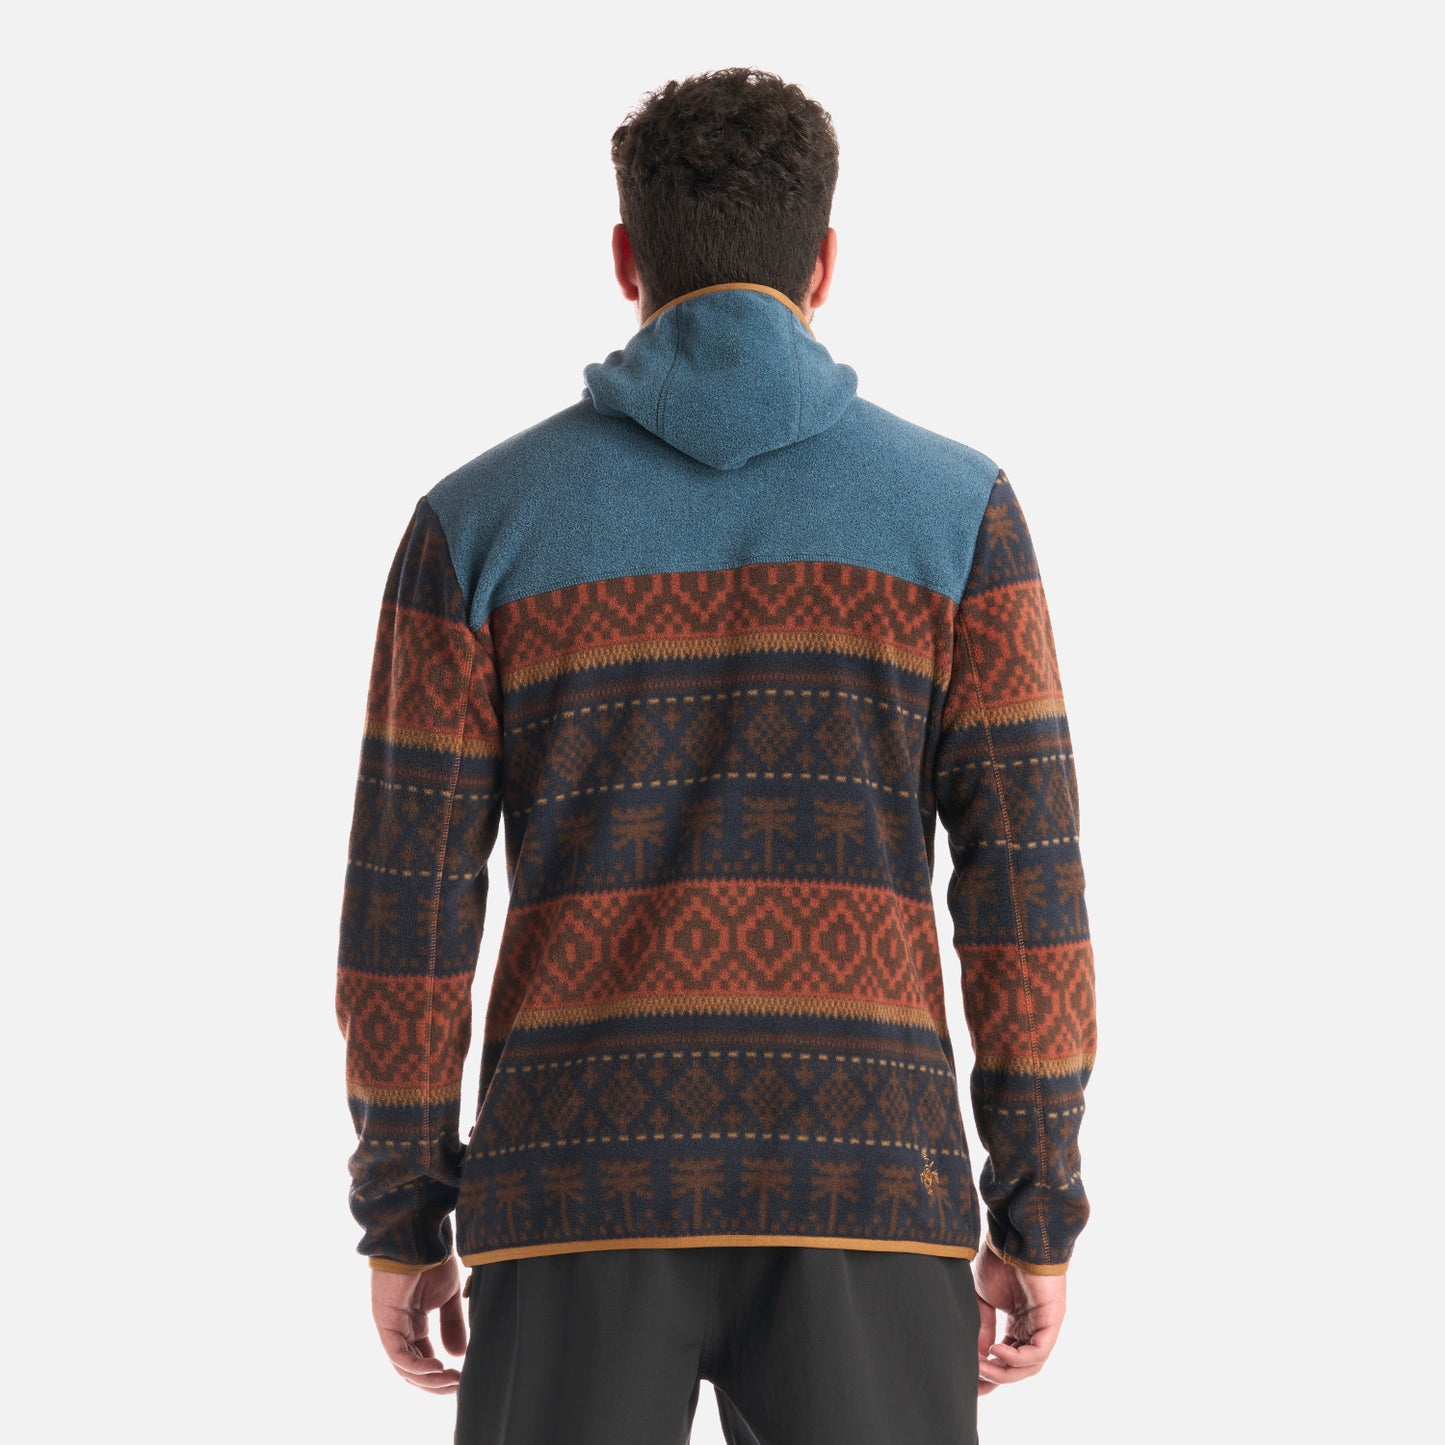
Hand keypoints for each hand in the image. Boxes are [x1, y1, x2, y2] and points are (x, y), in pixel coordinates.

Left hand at [370, 1258, 467, 1392]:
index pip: (422, 1358)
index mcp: (413, 1322)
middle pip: (412, 1368)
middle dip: (434, 1382)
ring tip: (450, 1381)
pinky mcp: (386, 1321)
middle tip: (456, 1387)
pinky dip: (416, 1365)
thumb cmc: (434, 1259)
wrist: (422, 1236)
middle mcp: (399, 1327)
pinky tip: (437, 1368)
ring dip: (428, 1378)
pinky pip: (398, 1353)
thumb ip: (452, 1324)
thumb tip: (458, 1355)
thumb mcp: (449, 1296)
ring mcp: (391, 1325)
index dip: (439, 1374)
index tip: (460, 1380)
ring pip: (404, 1366)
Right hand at [972, 1244, 1066, 1394]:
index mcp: (1018, 1323)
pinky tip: (996, 1350)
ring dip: (1004, 1371)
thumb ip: (981, 1327)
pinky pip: (1038, 1352)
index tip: (970, 1385)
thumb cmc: (998, 1259)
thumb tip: (977, 1356)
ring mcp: (1044, 1325)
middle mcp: (1033, 1328)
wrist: (1013, 1236)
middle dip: (996, 1379)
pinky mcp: (1052, 1320)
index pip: (1007, 1359)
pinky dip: (1017, 1358)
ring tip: (982, 1365)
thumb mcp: (982, 1299)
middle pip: (1019, 1368)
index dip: (990, 1374)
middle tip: (975, 1383)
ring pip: (1030, 1366)